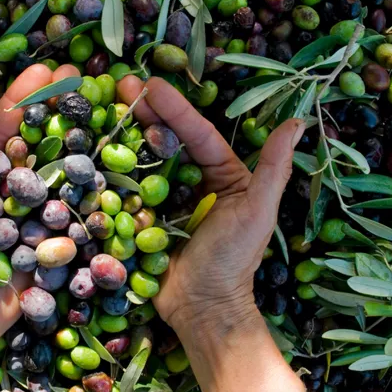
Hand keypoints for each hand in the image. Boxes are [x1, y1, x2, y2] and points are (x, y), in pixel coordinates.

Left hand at [0, 64, 82, 344]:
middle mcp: (8, 187)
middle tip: (81, 75)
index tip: (46, 70)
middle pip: (35, 139)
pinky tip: (107, 157)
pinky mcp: (53, 236)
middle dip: (56, 106)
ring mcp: (33, 210)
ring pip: (57, 168)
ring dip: (77, 135)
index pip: (1, 128)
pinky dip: (88, 183)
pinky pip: (72, 207)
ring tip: (100, 105)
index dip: (22, 98)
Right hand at [116, 76, 305, 344]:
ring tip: (105, 106)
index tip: (151, 85)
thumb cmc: (234, 260)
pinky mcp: (141, 217)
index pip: (197, 134)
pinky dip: (112, 169)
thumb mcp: (257, 211)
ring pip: (144, 159)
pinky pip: (127, 190)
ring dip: (125, 133)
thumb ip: (273, 168)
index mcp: (223, 175)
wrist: (201, 307)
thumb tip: (296, 122)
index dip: (175, 109)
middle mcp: (193, 181)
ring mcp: (164, 199)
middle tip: (121, 84)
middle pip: (167, 140)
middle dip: (145, 112)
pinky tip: (95, 147)